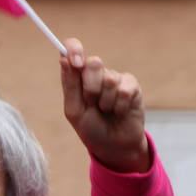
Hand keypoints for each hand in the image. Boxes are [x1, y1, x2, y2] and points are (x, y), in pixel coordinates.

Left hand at [59, 37, 150, 172]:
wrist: (113, 146)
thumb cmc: (91, 128)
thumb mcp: (74, 110)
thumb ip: (70, 85)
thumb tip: (63, 58)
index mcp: (78, 76)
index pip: (73, 49)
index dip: (74, 49)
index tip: (76, 62)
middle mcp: (96, 73)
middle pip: (94, 62)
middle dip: (91, 87)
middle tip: (91, 103)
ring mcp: (115, 78)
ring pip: (110, 79)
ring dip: (105, 102)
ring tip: (106, 111)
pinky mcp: (132, 86)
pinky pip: (124, 90)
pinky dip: (119, 106)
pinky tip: (119, 112)